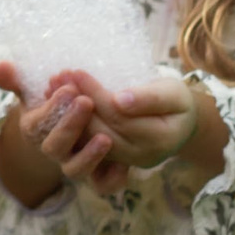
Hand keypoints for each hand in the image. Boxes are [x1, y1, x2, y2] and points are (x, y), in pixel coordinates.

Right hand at [0, 63, 126, 197]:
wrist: (75, 127)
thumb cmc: (54, 104)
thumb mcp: (32, 88)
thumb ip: (15, 78)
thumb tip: (0, 68)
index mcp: (35, 131)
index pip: (36, 124)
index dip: (50, 108)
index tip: (68, 87)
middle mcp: (53, 151)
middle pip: (54, 148)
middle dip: (69, 126)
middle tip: (86, 102)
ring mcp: (74, 166)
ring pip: (75, 171)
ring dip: (89, 156)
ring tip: (105, 138)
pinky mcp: (98, 177)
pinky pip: (103, 186)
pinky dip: (112, 178)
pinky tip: (124, 163)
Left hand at [52, 71, 202, 179]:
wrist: (180, 124)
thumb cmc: (177, 102)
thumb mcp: (173, 93)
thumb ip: (150, 98)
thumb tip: (120, 101)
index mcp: (159, 139)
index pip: (118, 115)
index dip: (95, 93)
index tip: (76, 72)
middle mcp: (140, 156)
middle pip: (99, 130)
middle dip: (75, 103)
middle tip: (58, 77)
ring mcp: (124, 162)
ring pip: (88, 141)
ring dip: (67, 115)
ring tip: (54, 87)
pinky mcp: (111, 162)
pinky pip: (86, 145)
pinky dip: (71, 124)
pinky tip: (58, 103)